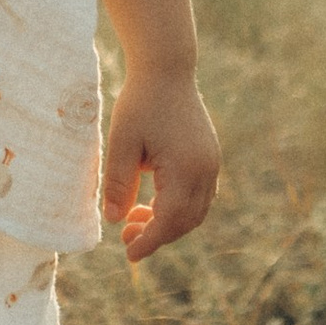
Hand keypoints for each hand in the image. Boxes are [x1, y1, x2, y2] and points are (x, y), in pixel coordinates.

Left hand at [100, 70, 220, 263]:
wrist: (166, 69)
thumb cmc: (140, 103)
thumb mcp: (121, 142)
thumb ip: (118, 182)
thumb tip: (114, 220)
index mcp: (186, 169)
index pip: (169, 220)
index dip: (149, 241)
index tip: (129, 255)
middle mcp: (206, 170)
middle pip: (185, 221)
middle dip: (157, 235)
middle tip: (125, 238)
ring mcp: (211, 164)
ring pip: (194, 211)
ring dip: (167, 222)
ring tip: (134, 219)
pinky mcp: (209, 157)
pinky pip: (198, 195)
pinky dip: (177, 207)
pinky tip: (151, 203)